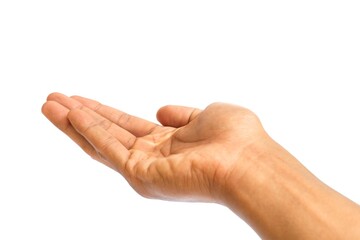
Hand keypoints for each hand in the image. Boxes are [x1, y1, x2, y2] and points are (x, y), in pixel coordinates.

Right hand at [42, 92, 267, 202]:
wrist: (248, 162)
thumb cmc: (236, 138)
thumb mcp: (207, 114)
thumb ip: (182, 114)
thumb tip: (160, 111)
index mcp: (169, 144)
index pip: (128, 126)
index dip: (104, 113)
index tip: (83, 100)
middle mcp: (153, 157)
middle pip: (108, 133)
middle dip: (81, 116)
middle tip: (55, 100)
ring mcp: (145, 168)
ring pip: (101, 142)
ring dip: (75, 123)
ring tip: (50, 105)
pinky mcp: (141, 175)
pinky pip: (109, 148)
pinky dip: (88, 130)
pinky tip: (71, 114)